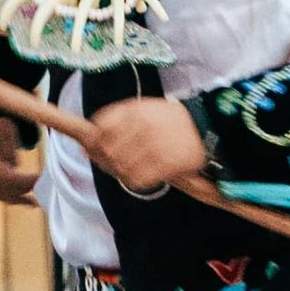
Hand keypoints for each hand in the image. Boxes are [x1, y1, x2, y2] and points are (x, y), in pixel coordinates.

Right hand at [0, 117, 37, 205]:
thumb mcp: (5, 131)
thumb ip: (10, 153)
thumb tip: (14, 169)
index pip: (7, 178)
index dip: (25, 182)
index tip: (40, 181)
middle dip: (19, 195)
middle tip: (38, 200)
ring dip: (10, 199)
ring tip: (29, 203)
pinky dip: (1, 194)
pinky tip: (15, 197)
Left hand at [87, 97, 207, 192]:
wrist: (205, 128)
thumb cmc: (168, 121)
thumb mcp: (142, 110)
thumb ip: (114, 123)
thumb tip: (84, 147)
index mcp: (135, 110)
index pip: (100, 127)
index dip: (95, 140)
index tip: (100, 146)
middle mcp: (142, 127)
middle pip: (106, 150)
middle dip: (106, 159)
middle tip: (116, 161)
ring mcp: (153, 146)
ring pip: (119, 167)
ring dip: (121, 171)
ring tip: (133, 167)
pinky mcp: (164, 164)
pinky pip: (135, 180)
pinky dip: (135, 180)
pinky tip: (144, 174)